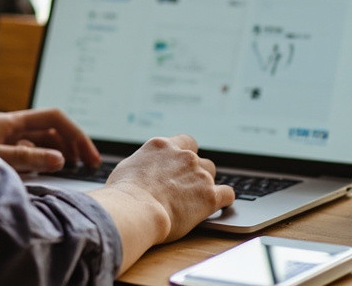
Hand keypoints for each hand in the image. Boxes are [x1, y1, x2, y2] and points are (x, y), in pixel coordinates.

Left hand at [0, 108, 101, 172]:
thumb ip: (24, 157)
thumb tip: (59, 159)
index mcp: (10, 121)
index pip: (53, 119)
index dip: (74, 133)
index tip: (88, 155)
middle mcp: (10, 128)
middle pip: (51, 131)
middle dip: (73, 144)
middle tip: (88, 165)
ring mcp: (5, 141)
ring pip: (42, 143)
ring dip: (60, 152)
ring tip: (74, 168)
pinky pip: (29, 155)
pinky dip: (43, 162)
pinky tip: (48, 173)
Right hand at [105, 134, 234, 245]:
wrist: (136, 209)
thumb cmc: (124, 193)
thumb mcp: (126, 168)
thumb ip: (142, 165)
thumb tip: (139, 172)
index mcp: (162, 146)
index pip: (186, 142)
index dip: (185, 154)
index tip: (182, 166)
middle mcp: (183, 156)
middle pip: (200, 159)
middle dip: (196, 172)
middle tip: (186, 187)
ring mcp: (198, 174)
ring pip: (211, 174)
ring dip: (206, 185)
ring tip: (197, 200)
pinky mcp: (209, 195)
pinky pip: (227, 194)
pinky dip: (224, 200)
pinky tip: (220, 205)